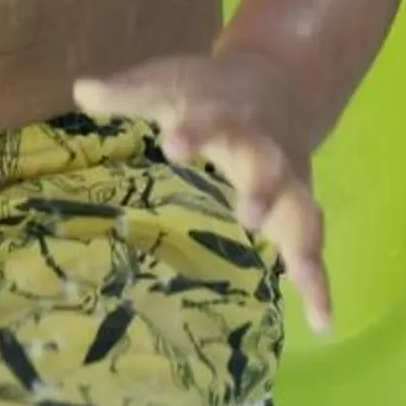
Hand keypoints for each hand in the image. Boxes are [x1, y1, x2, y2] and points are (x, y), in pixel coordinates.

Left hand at [74, 48, 331, 334]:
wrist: (276, 85)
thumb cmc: (207, 92)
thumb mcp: (168, 83)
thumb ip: (129, 93)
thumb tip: (83, 90)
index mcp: (225, 117)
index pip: (209, 122)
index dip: (194, 133)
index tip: (176, 145)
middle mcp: (263, 149)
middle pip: (267, 167)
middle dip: (261, 189)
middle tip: (248, 215)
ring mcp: (288, 182)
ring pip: (300, 209)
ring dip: (299, 241)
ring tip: (297, 274)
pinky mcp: (299, 209)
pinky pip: (313, 249)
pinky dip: (319, 285)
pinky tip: (322, 323)